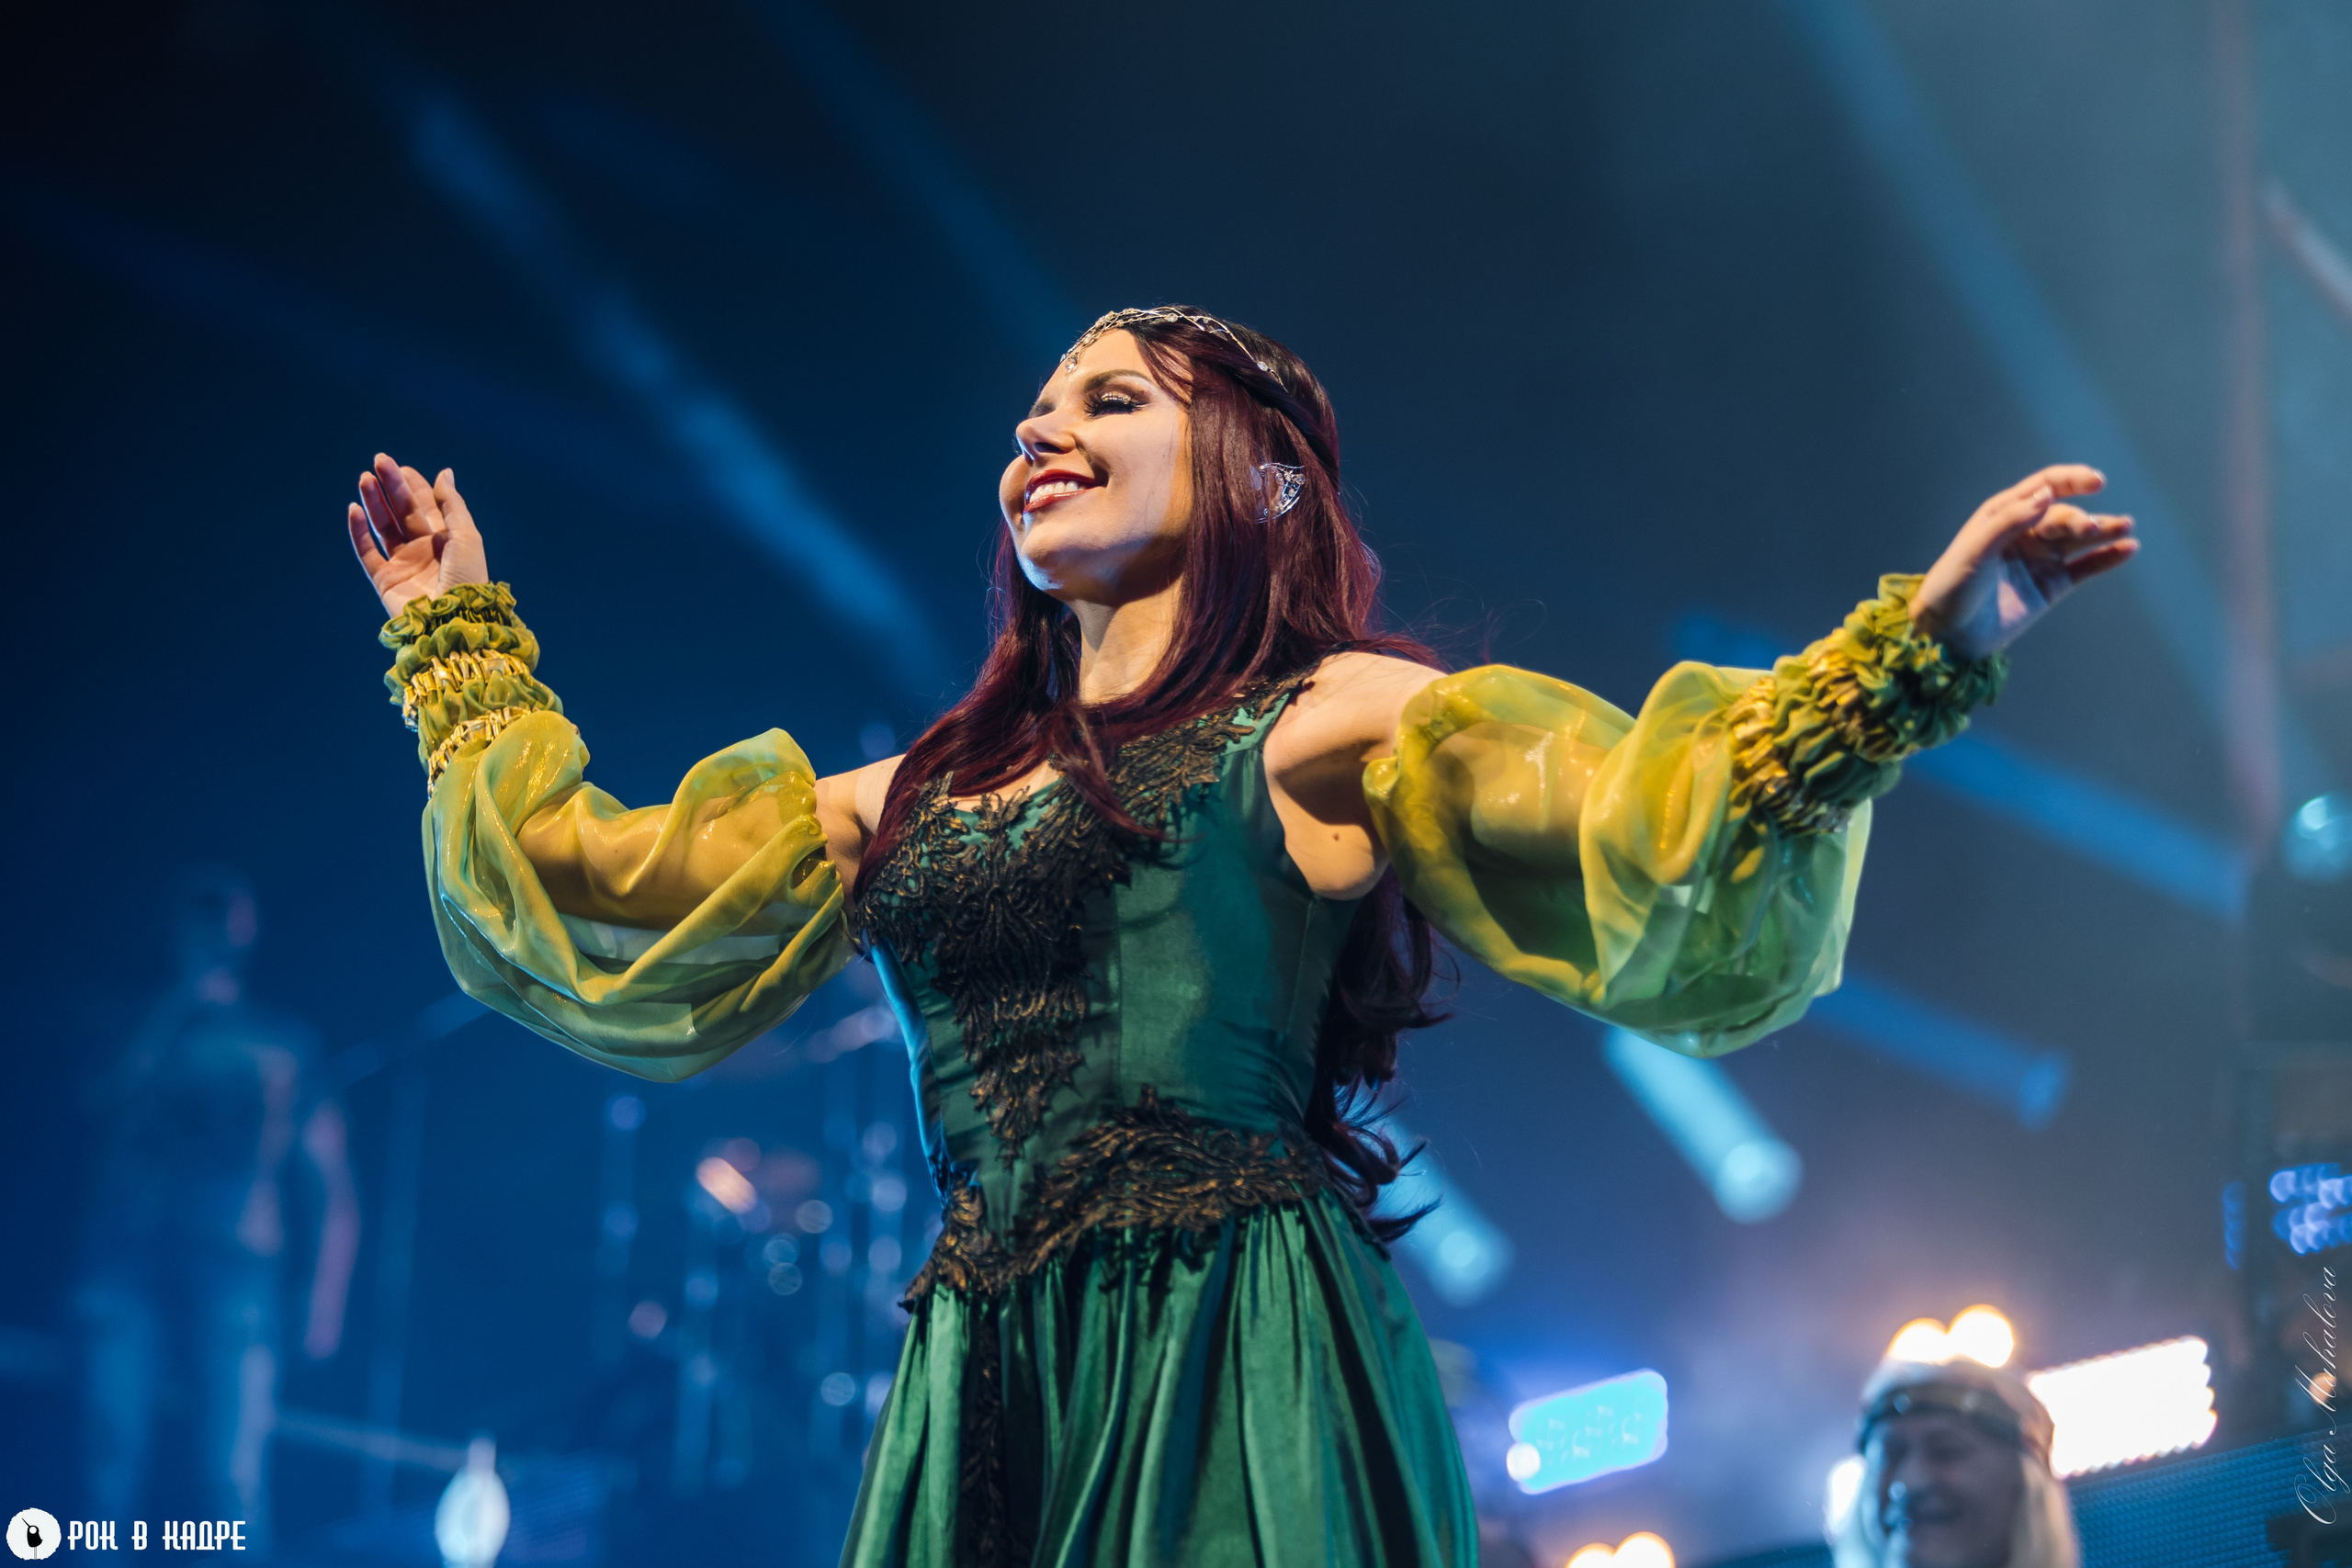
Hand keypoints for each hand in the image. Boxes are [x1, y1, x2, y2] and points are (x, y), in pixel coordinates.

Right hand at [346, 452, 489, 616]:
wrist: (455, 620)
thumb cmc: (468, 579)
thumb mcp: (467, 537)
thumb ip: (452, 505)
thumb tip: (444, 473)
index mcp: (446, 540)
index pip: (426, 506)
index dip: (414, 486)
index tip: (402, 467)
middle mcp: (423, 550)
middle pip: (402, 512)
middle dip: (391, 487)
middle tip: (379, 461)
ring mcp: (403, 565)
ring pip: (383, 527)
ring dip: (374, 503)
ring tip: (365, 479)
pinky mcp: (385, 581)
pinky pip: (367, 552)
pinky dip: (359, 531)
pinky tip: (354, 509)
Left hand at [1909, 464, 2137, 658]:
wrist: (1948, 634)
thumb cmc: (1952, 587)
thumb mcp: (1975, 551)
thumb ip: (2009, 521)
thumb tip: (2046, 495)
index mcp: (2003, 515)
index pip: (2044, 487)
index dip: (2071, 480)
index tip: (2096, 481)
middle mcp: (2026, 533)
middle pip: (2064, 515)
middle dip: (2080, 519)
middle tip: (2090, 528)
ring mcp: (2041, 559)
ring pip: (2080, 538)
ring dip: (2105, 530)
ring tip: (2126, 527)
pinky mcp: (2052, 585)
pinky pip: (2087, 567)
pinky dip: (2108, 558)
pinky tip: (2128, 549)